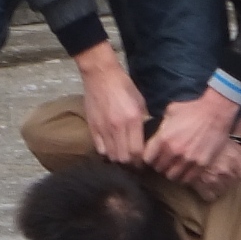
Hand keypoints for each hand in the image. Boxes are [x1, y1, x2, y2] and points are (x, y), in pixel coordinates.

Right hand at [75, 41, 147, 163]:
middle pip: (123, 158)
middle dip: (131, 164)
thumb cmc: (124, 86)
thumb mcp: (140, 101)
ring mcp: (103, 128)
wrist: (101, 75)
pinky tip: (111, 149)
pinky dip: (106, 153)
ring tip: (123, 157)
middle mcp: (117, 127)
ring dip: (119, 159)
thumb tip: (148, 138)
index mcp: (132, 119)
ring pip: (111, 156)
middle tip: (135, 162)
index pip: (137, 151)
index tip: (144, 162)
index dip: (141, 161)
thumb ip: (144, 121)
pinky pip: (99, 149)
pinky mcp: (93, 128)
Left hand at [145, 89, 240, 188]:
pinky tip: (186, 170)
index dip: (149, 157)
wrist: (216, 112)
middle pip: (159, 168)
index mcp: (163, 138)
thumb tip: (156, 133)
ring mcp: (188, 160)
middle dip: (160, 164)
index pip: (147, 158)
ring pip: (172, 176)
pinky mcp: (201, 165)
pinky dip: (185, 177)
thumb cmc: (193, 109)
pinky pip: (188, 179)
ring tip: (175, 167)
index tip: (153, 156)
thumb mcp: (171, 112)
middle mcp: (174, 151)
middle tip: (165, 161)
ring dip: (172, 172)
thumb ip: (161, 126)